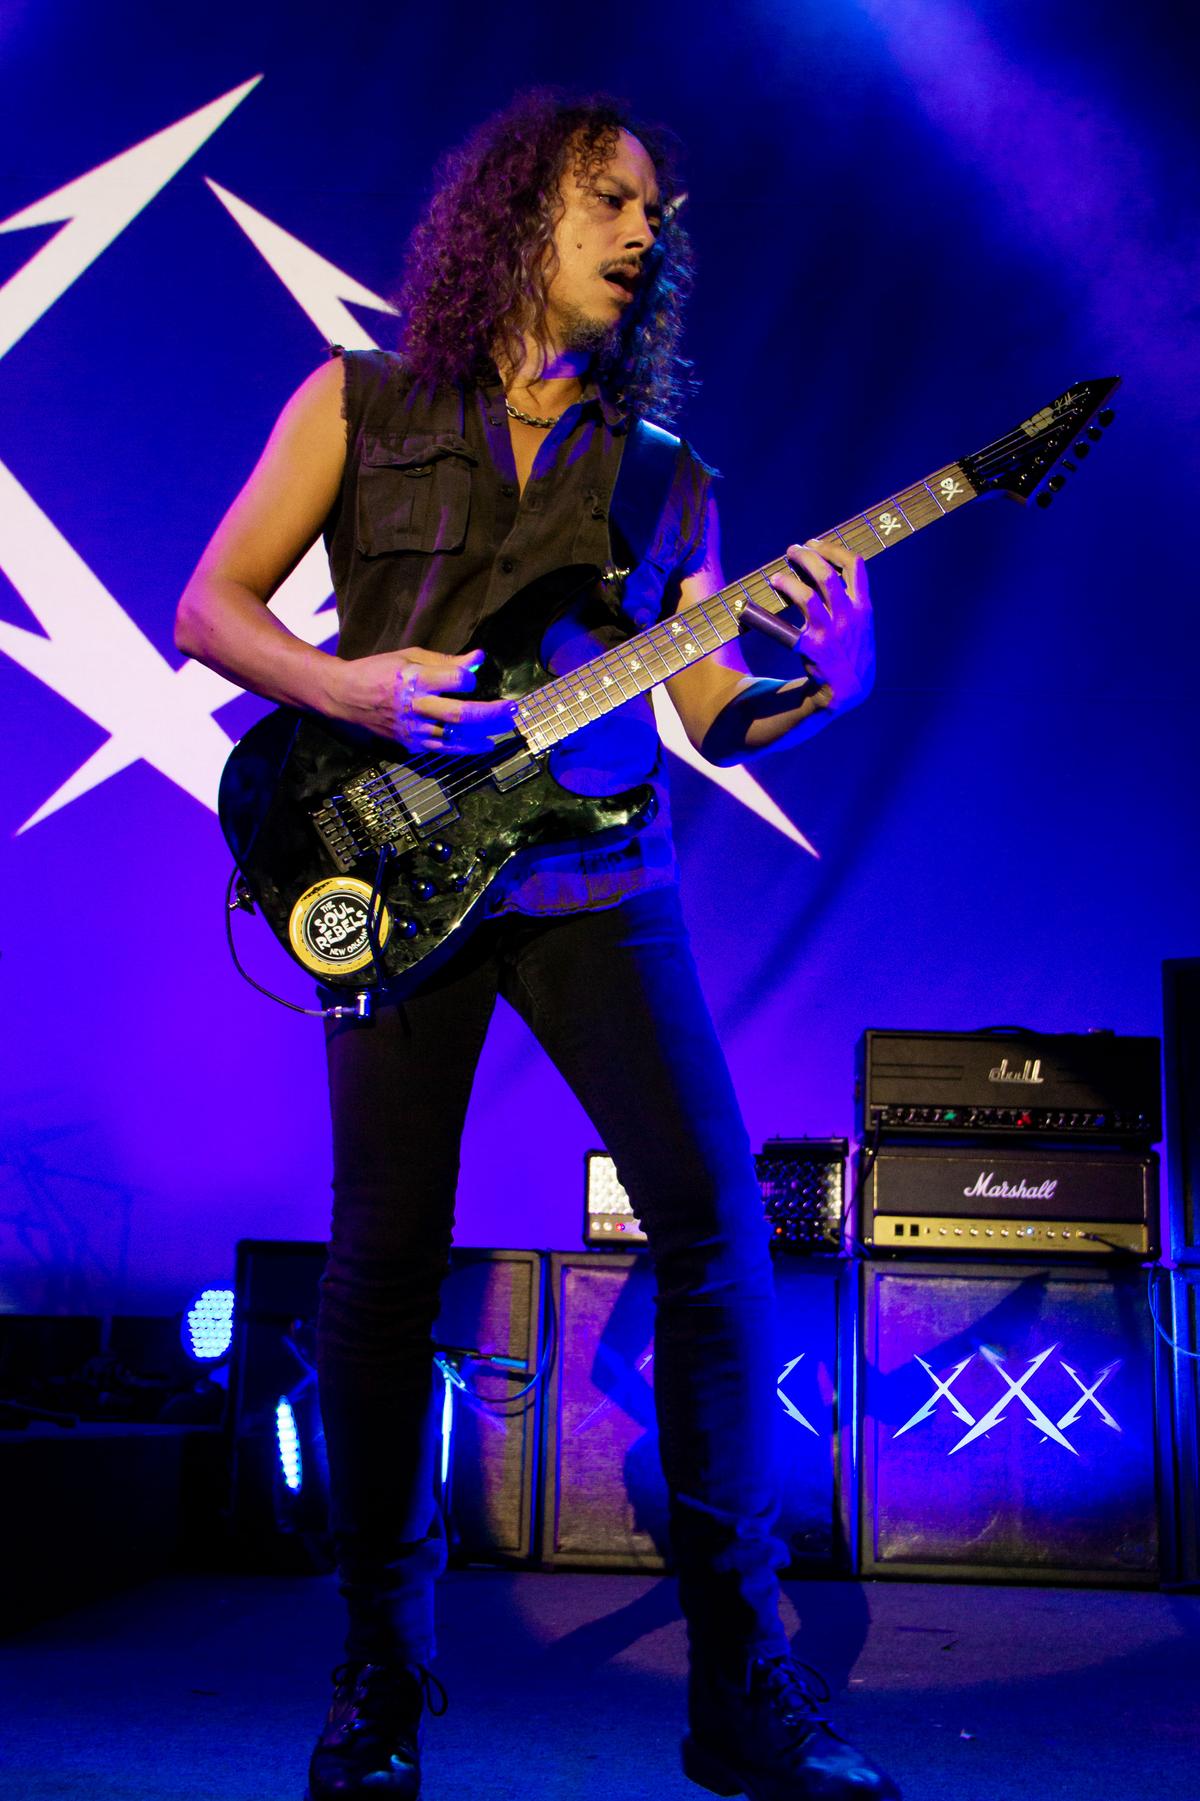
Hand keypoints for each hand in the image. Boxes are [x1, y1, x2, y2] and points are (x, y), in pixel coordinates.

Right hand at [330, 646, 517, 754]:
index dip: (469, 677)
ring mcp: (413, 729)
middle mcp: (415, 706)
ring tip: (507, 726)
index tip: (472, 676)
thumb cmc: (378, 671)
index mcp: (414, 679)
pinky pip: (444, 748)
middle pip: (460, 713)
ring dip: (485, 733)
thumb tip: (479, 658)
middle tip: (514, 708)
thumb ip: (446, 661)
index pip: (454, 680)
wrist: (344, 697)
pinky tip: (486, 744)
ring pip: (456, 735)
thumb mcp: (409, 656)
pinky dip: (467, 747)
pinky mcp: (410, 744)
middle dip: (491, 712)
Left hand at [767, 536, 874, 711]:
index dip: (831, 548)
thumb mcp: (860, 623)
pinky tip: (752, 611)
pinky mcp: (812, 649)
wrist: (849, 689)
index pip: (854, 564)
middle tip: (791, 551)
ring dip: (787, 582)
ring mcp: (831, 633)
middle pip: (826, 574)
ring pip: (806, 597)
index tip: (814, 544)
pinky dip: (765, 617)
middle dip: (805, 557)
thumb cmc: (850, 649)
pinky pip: (784, 628)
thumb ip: (848, 598)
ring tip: (776, 578)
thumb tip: (821, 568)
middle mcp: (849, 616)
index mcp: (864, 606)